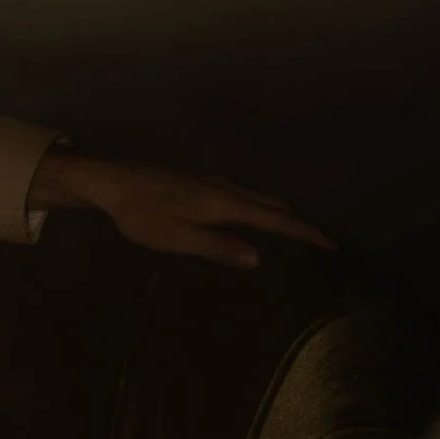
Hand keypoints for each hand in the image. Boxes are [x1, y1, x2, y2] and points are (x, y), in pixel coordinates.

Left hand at [31, 149, 331, 269]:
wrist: (108, 180)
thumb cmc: (140, 213)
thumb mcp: (175, 237)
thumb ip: (216, 247)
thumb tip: (259, 258)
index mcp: (222, 202)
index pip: (273, 218)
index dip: (303, 232)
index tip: (331, 243)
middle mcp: (222, 187)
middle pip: (271, 203)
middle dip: (298, 221)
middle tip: (322, 240)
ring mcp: (209, 181)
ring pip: (255, 195)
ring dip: (279, 211)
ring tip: (295, 229)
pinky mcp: (197, 182)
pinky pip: (242, 193)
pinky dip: (259, 205)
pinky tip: (251, 214)